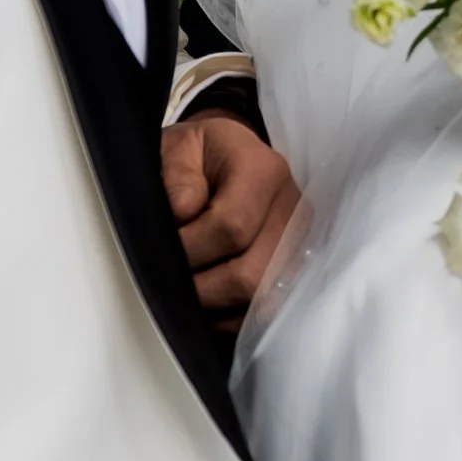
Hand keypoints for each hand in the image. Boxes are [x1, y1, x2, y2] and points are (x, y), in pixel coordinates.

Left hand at [164, 113, 297, 324]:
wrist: (234, 159)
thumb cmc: (204, 154)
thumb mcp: (181, 144)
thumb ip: (177, 173)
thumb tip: (183, 212)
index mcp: (264, 172)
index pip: (231, 228)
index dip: (190, 250)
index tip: (159, 252)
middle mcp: (294, 211)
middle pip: (252, 276)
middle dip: (202, 290)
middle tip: (170, 282)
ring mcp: (302, 246)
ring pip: (263, 302)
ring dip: (218, 308)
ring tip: (188, 294)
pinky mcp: (300, 271)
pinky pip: (267, 313)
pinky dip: (232, 317)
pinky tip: (209, 302)